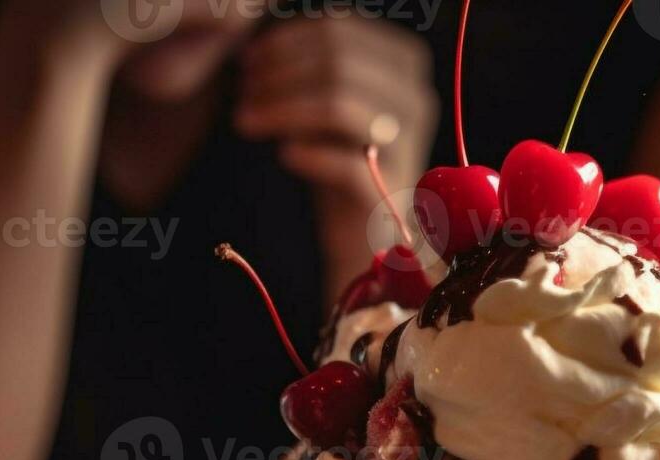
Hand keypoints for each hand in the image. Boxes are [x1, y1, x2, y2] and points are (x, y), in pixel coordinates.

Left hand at [234, 17, 438, 217]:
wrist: (365, 227)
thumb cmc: (340, 153)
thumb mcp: (328, 98)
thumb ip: (311, 62)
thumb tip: (259, 37)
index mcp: (405, 64)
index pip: (340, 32)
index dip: (286, 41)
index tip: (248, 61)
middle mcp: (416, 99)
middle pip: (337, 63)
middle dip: (279, 73)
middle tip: (243, 92)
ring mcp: (408, 145)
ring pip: (337, 106)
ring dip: (282, 109)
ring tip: (246, 121)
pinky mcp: (392, 191)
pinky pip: (344, 164)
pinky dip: (308, 155)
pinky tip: (285, 156)